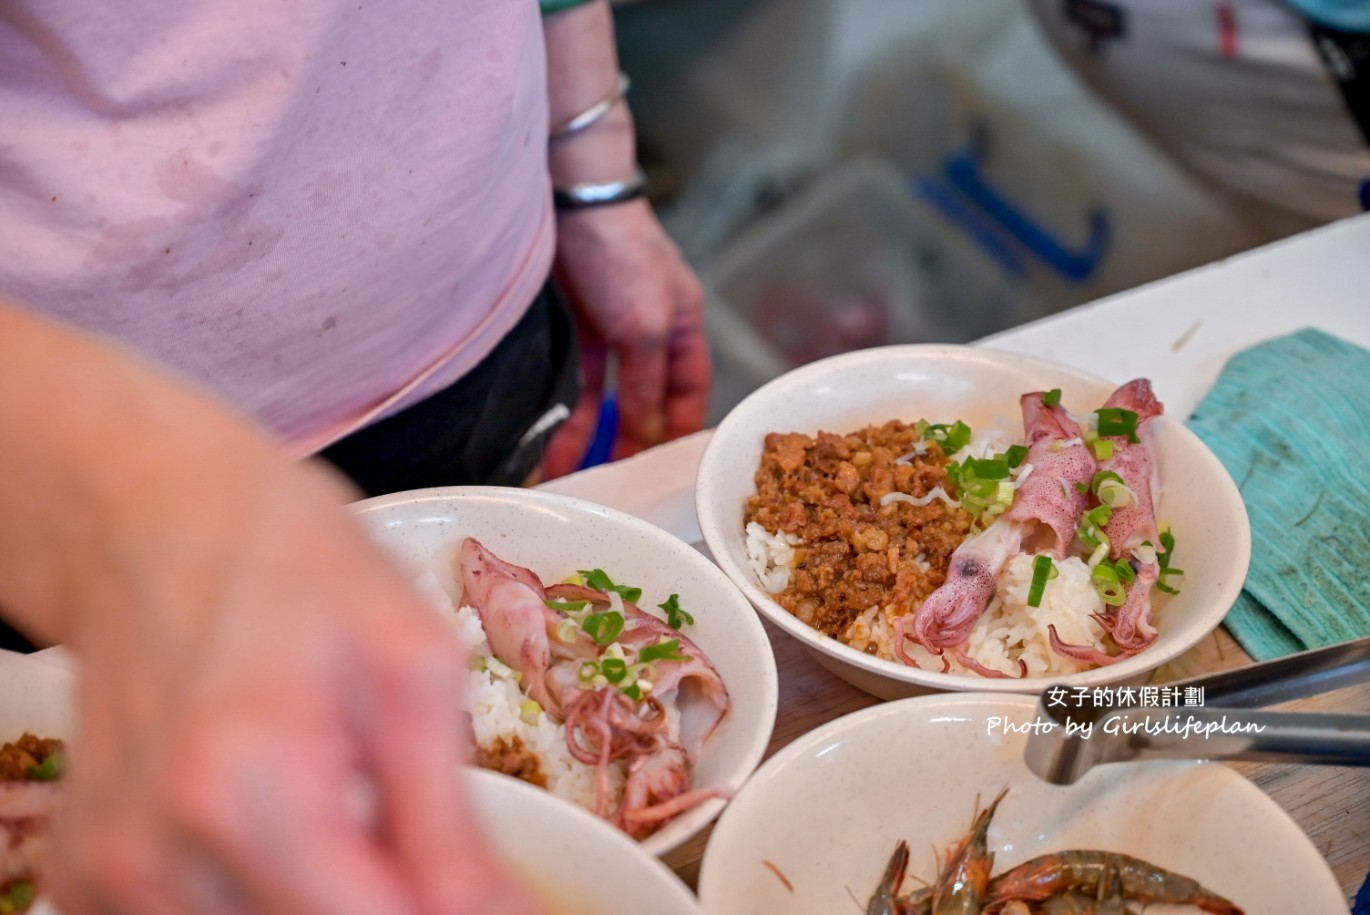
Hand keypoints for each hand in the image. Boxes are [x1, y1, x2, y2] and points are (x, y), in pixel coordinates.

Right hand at [43, 457, 542, 914]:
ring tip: (337, 809)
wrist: (154, 522)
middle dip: (386, 902)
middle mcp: (155, 861)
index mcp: (247, 795)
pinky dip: (264, 893)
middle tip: (398, 824)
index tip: (479, 890)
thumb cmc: (296, 569)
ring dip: (327, 897)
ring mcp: (106, 879)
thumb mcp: (412, 666)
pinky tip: (277, 820)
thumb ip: (452, 825)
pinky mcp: (84, 880)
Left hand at [543, 200, 710, 476]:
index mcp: (685, 326)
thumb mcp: (643, 326)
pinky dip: (573, 411)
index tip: (664, 469)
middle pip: (650, 398)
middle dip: (633, 441)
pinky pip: (581, 382)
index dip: (679, 428)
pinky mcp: (581, 324)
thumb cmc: (622, 251)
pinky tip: (560, 440)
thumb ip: (647, 381)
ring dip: (596, 435)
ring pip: (612, 397)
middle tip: (617, 483)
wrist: (571, 200)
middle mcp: (653, 331)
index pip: (691, 390)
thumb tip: (647, 430)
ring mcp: (616, 328)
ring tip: (578, 474)